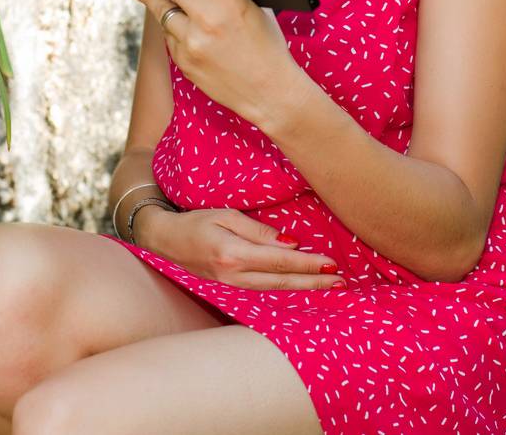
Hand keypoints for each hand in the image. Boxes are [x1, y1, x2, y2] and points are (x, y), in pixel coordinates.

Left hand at [112, 0, 303, 127]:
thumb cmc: (267, 46)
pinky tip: (180, 23)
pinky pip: (170, 34)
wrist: (269, 94)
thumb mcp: (256, 10)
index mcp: (233, 2)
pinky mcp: (182, 61)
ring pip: (161, 8)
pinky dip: (173, 25)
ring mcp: (192, 43)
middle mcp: (209, 20)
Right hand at [143, 206, 346, 290]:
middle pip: (282, 281)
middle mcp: (234, 276)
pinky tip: (301, 285)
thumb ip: (258, 231)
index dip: (308, 264)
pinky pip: (265, 289)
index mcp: (233, 255)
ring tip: (329, 285)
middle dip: (313, 281)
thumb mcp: (226, 216)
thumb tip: (291, 244)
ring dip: (304, 288)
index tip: (331, 263)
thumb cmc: (195, 221)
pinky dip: (286, 288)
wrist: (165, 240)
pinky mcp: (231, 287)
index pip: (280, 261)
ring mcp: (232, 285)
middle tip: (340, 281)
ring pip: (276, 289)